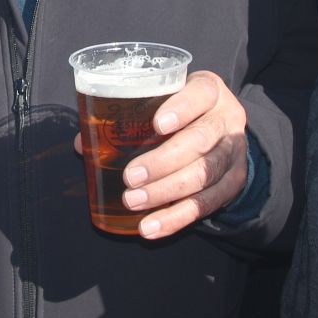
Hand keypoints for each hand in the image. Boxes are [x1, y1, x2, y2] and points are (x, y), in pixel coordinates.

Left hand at [102, 72, 250, 238]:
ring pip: (204, 175)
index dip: (181, 109)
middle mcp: (227, 120)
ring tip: (133, 202)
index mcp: (209, 91)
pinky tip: (150, 227)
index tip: (156, 125)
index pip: (201, 94)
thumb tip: (83, 144)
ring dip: (166, 192)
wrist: (224, 131)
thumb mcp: (164, 100)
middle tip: (130, 176)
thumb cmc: (181, 110)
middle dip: (163, 161)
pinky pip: (207, 205)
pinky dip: (176, 218)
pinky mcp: (233, 183)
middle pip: (200, 141)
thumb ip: (127, 115)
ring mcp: (234, 153)